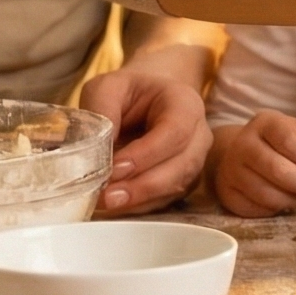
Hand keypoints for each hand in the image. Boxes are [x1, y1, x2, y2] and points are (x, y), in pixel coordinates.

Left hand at [78, 65, 214, 213]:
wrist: (145, 102)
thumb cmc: (127, 93)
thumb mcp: (107, 88)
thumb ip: (102, 110)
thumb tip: (97, 149)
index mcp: (185, 103)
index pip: (175, 131)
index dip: (147, 154)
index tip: (114, 167)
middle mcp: (198, 134)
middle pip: (182, 164)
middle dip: (144, 184)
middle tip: (107, 195)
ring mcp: (194, 160)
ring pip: (176, 186)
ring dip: (141, 198)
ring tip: (106, 203)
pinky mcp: (182, 181)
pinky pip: (167, 199)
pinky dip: (141, 205)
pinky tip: (116, 206)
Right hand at [209, 113, 295, 216]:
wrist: (240, 154)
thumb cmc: (280, 143)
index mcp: (265, 122)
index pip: (290, 140)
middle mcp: (243, 144)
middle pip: (279, 170)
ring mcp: (231, 170)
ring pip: (268, 194)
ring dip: (294, 199)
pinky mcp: (227, 194)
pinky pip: (257, 209)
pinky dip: (278, 209)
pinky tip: (284, 200)